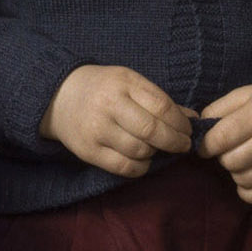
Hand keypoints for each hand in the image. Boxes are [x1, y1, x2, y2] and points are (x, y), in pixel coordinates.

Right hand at [47, 62, 191, 178]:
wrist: (58, 97)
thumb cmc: (102, 88)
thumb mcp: (129, 83)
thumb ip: (159, 100)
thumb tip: (193, 119)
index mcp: (123, 83)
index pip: (162, 106)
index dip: (180, 122)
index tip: (188, 130)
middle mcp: (109, 105)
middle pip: (152, 131)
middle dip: (174, 141)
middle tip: (182, 145)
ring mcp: (97, 129)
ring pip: (140, 151)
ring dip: (155, 153)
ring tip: (156, 148)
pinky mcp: (88, 151)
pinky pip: (124, 167)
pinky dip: (140, 167)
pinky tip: (142, 159)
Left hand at [205, 81, 251, 203]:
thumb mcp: (245, 95)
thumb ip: (217, 110)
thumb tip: (196, 134)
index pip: (220, 139)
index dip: (206, 145)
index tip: (207, 145)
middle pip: (229, 162)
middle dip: (224, 156)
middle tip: (234, 147)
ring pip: (241, 180)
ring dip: (237, 171)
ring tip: (247, 157)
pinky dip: (247, 189)